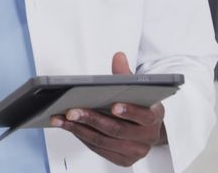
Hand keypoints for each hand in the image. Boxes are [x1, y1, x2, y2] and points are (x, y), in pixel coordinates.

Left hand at [49, 52, 167, 166]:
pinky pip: (99, 149)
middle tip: (72, 111)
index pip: (144, 116)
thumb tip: (118, 56)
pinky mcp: (123, 159)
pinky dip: (83, 137)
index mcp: (155, 116)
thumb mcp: (137, 88)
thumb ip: (126, 74)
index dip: (129, 111)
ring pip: (104, 141)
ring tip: (62, 119)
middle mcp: (148, 137)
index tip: (113, 106)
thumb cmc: (140, 105)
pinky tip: (70, 127)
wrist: (147, 129)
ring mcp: (135, 151)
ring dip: (80, 130)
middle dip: (92, 119)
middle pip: (117, 130)